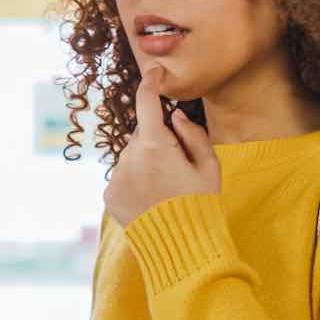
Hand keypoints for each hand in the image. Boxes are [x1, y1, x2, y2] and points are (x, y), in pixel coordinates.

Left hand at [103, 69, 220, 227]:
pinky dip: (134, 181)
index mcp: (155, 145)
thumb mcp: (209, 167)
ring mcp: (116, 176)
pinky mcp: (109, 195)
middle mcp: (129, 157)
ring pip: (131, 157)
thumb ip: (193, 135)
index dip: (151, 84)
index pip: (148, 103)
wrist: (179, 246)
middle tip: (177, 167)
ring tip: (164, 190)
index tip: (154, 72)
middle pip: (142, 135)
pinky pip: (122, 177)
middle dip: (157, 140)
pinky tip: (150, 199)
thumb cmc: (201, 204)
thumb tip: (175, 116)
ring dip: (145, 162)